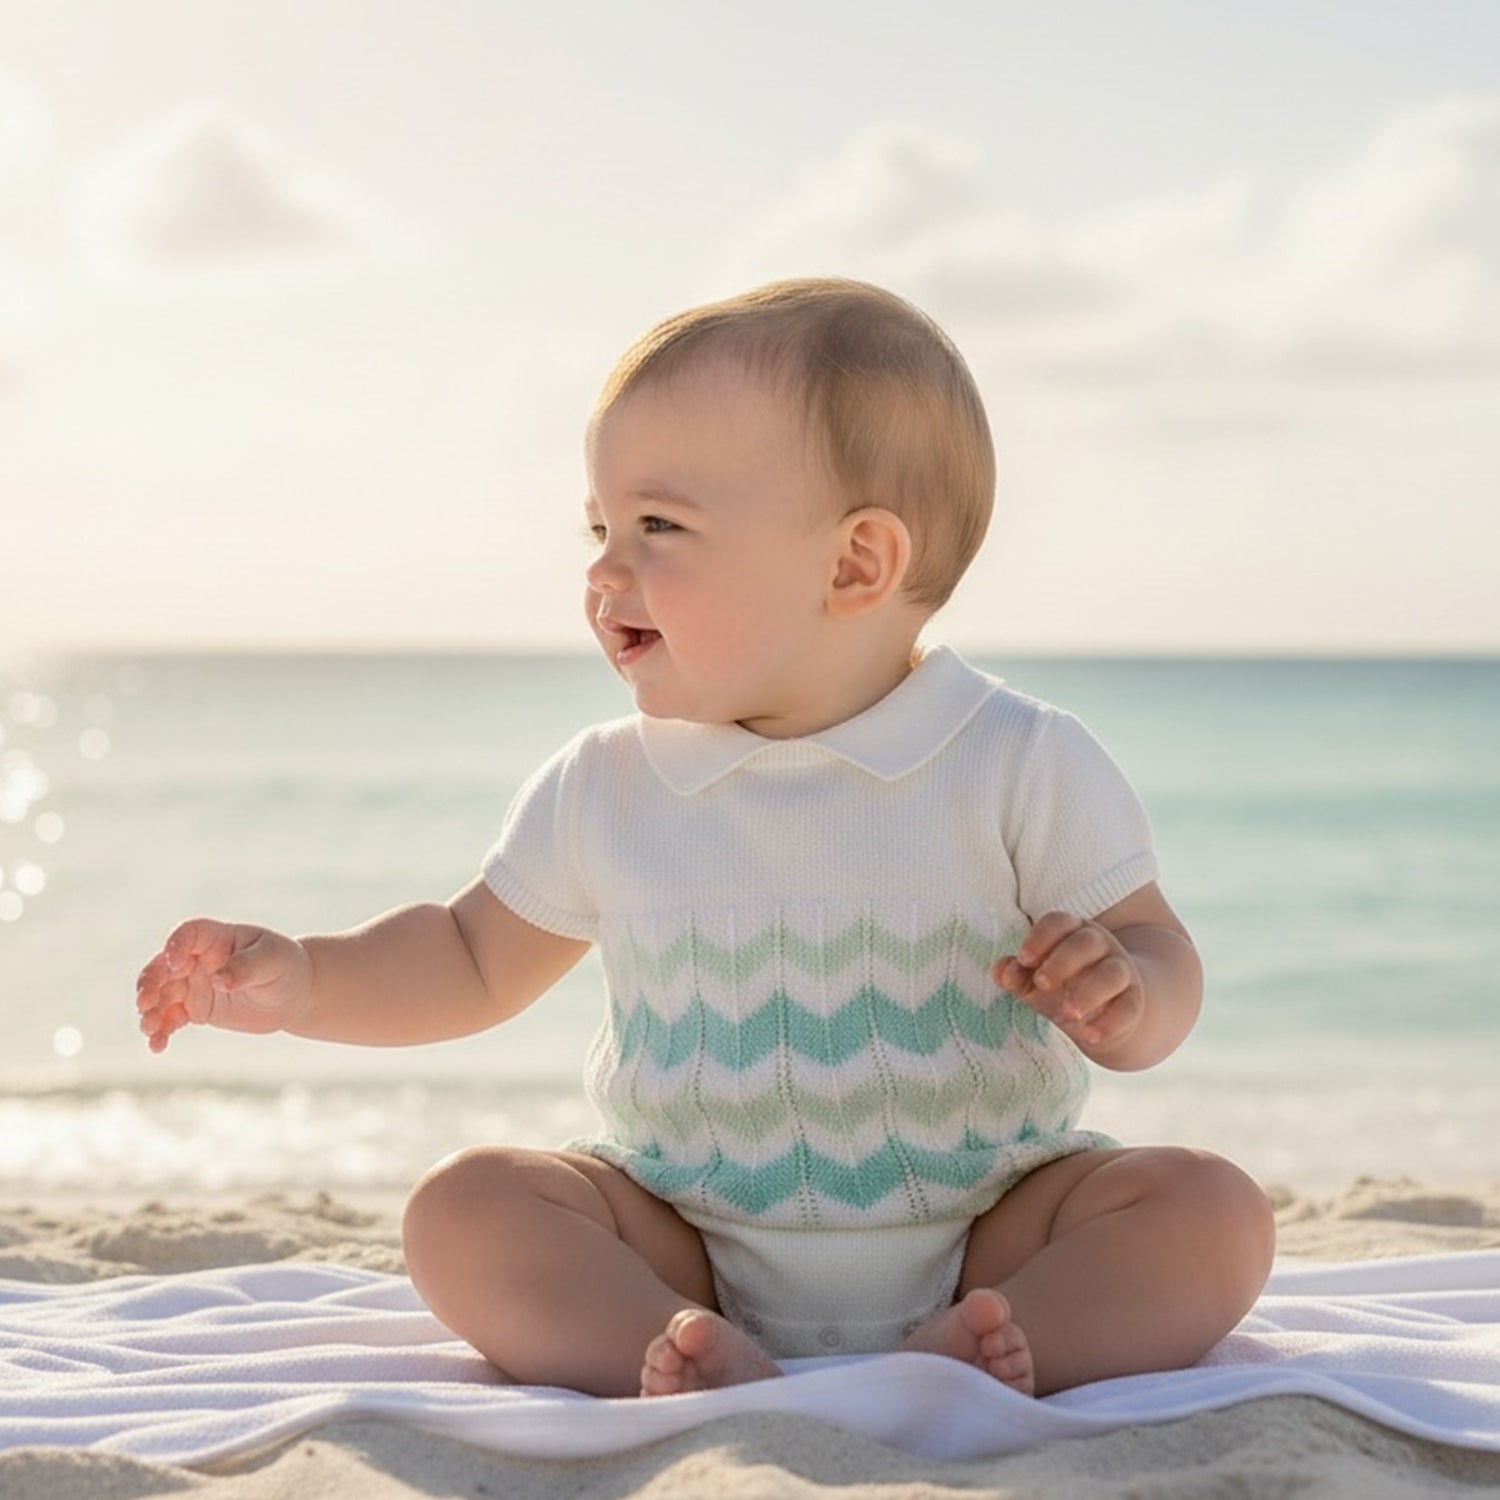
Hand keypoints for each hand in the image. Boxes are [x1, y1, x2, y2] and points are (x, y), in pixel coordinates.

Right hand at [135, 919, 313, 1052]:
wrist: (293, 994)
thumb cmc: (285, 966)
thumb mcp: (272, 961)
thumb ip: (245, 967)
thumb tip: (219, 980)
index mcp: (216, 938)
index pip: (188, 935)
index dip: (176, 947)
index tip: (176, 964)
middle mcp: (198, 959)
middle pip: (164, 967)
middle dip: (151, 983)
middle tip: (145, 1002)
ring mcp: (194, 985)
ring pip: (161, 996)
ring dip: (150, 1011)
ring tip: (149, 1028)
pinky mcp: (195, 1009)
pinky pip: (171, 1019)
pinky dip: (161, 1031)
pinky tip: (158, 1045)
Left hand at [995, 911, 1144, 1053]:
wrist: (1103, 1011)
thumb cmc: (1060, 987)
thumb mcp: (1034, 982)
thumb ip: (1017, 975)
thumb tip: (1001, 973)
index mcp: (1070, 933)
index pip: (1060, 922)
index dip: (1041, 937)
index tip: (1024, 959)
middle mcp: (1099, 946)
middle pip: (1087, 941)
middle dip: (1063, 961)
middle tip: (1042, 984)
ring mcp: (1120, 971)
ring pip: (1112, 973)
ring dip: (1090, 991)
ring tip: (1068, 1013)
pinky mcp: (1133, 1000)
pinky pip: (1129, 1007)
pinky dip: (1111, 1022)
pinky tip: (1090, 1037)